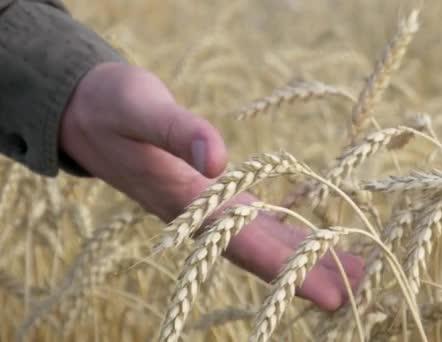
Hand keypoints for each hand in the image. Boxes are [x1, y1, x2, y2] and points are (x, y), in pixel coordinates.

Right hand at [59, 62, 363, 309]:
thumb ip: (176, 130)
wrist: (88, 113)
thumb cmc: (113, 107)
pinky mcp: (212, 194)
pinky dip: (282, 234)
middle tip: (353, 294)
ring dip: (302, 258)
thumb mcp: (141, 108)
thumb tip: (216, 157)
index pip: (245, 245)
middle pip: (260, 253)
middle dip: (305, 275)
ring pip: (260, 240)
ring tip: (346, 271)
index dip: (288, 271)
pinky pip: (253, 221)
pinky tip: (306, 240)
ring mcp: (205, 208)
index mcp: (185, 202)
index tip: (331, 293)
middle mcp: (199, 214)